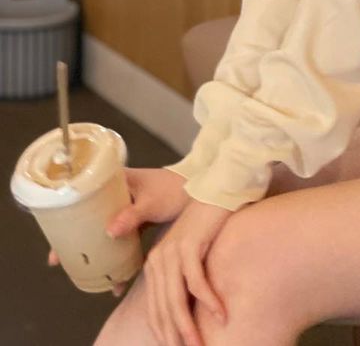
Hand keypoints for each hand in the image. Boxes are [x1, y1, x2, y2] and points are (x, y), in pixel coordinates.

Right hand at [46, 166, 192, 296]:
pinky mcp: (138, 220)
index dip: (67, 218)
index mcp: (117, 181)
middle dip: (78, 239)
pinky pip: (122, 238)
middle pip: (90, 216)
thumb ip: (132, 215)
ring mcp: (127, 207)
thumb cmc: (176, 188)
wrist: (203, 190)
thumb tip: (109, 231)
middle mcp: (118, 193)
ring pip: (105, 229)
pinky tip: (118, 277)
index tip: (56, 242)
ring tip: (90, 274)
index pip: (85, 197)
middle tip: (63, 261)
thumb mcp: (152, 201)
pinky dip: (118, 255)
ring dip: (98, 250)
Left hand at [143, 198, 230, 345]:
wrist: (220, 187)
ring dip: (190, 325)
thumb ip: (184, 276)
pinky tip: (220, 314)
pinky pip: (197, 281)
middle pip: (164, 307)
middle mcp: (158, 259)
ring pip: (177, 299)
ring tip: (200, 344)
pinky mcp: (190, 245)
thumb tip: (187, 307)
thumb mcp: (191, 251)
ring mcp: (173, 252)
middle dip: (175, 335)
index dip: (164, 332)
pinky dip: (209, 300)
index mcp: (155, 263)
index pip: (155, 308)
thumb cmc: (209, 222)